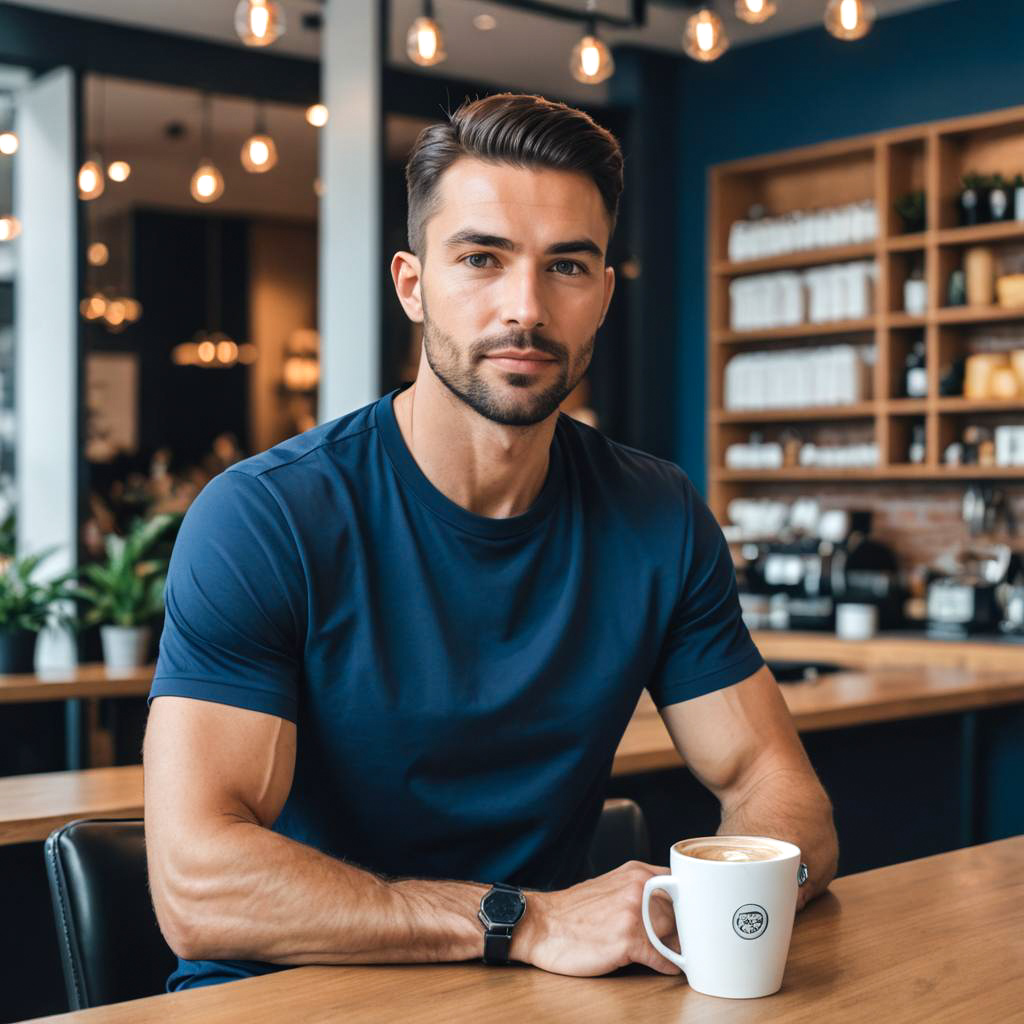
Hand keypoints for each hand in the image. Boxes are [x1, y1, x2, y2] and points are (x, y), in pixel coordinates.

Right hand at [512, 861, 681, 976]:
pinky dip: (668, 966)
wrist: (541, 925)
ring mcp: (634, 914)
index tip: (695, 916)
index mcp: (636, 873)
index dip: (689, 903)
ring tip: (678, 955)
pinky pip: (661, 957)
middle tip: (686, 942)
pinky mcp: (628, 941)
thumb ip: (638, 890)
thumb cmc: (572, 911)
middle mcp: (638, 889)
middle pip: (681, 912)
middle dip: (684, 930)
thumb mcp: (609, 885)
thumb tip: (668, 907)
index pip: (680, 884)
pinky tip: (667, 967)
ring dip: (678, 948)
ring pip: (674, 934)